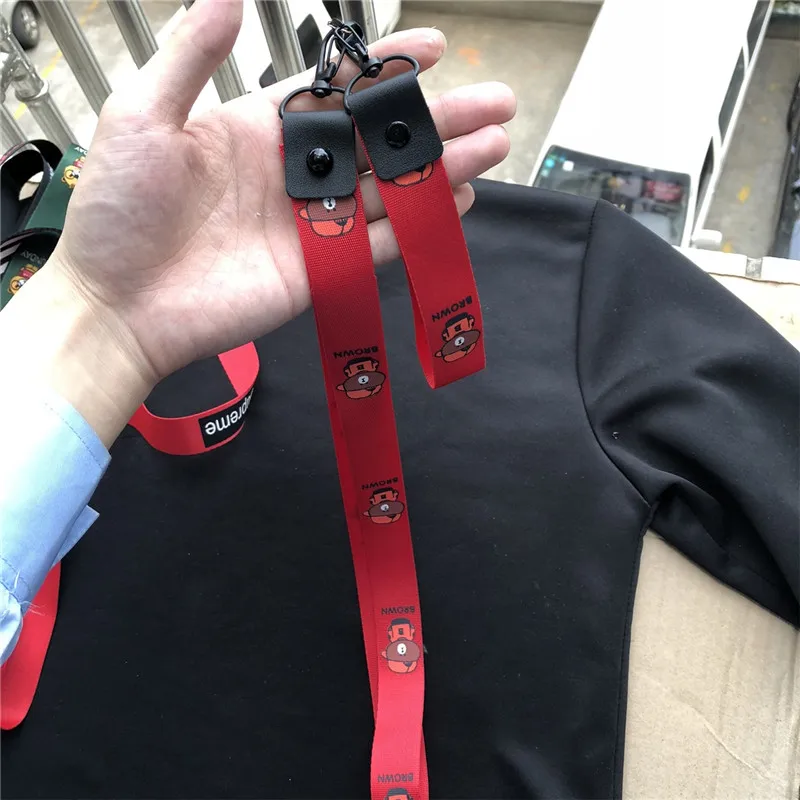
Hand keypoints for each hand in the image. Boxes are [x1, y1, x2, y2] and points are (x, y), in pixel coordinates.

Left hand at [3, 0, 514, 444]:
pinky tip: (456, 205)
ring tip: (494, 147)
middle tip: (496, 101)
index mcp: (257, 131)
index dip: (385, 68)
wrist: (116, 305)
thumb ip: (191, 57)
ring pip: (391, 189)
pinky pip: (380, 246)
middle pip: (379, 139)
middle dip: (437, 120)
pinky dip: (418, 227)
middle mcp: (293, 175)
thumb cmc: (117, 212)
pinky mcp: (319, 272)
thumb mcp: (143, 116)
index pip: (336, 90)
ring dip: (442, 168)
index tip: (434, 48)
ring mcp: (311, 225)